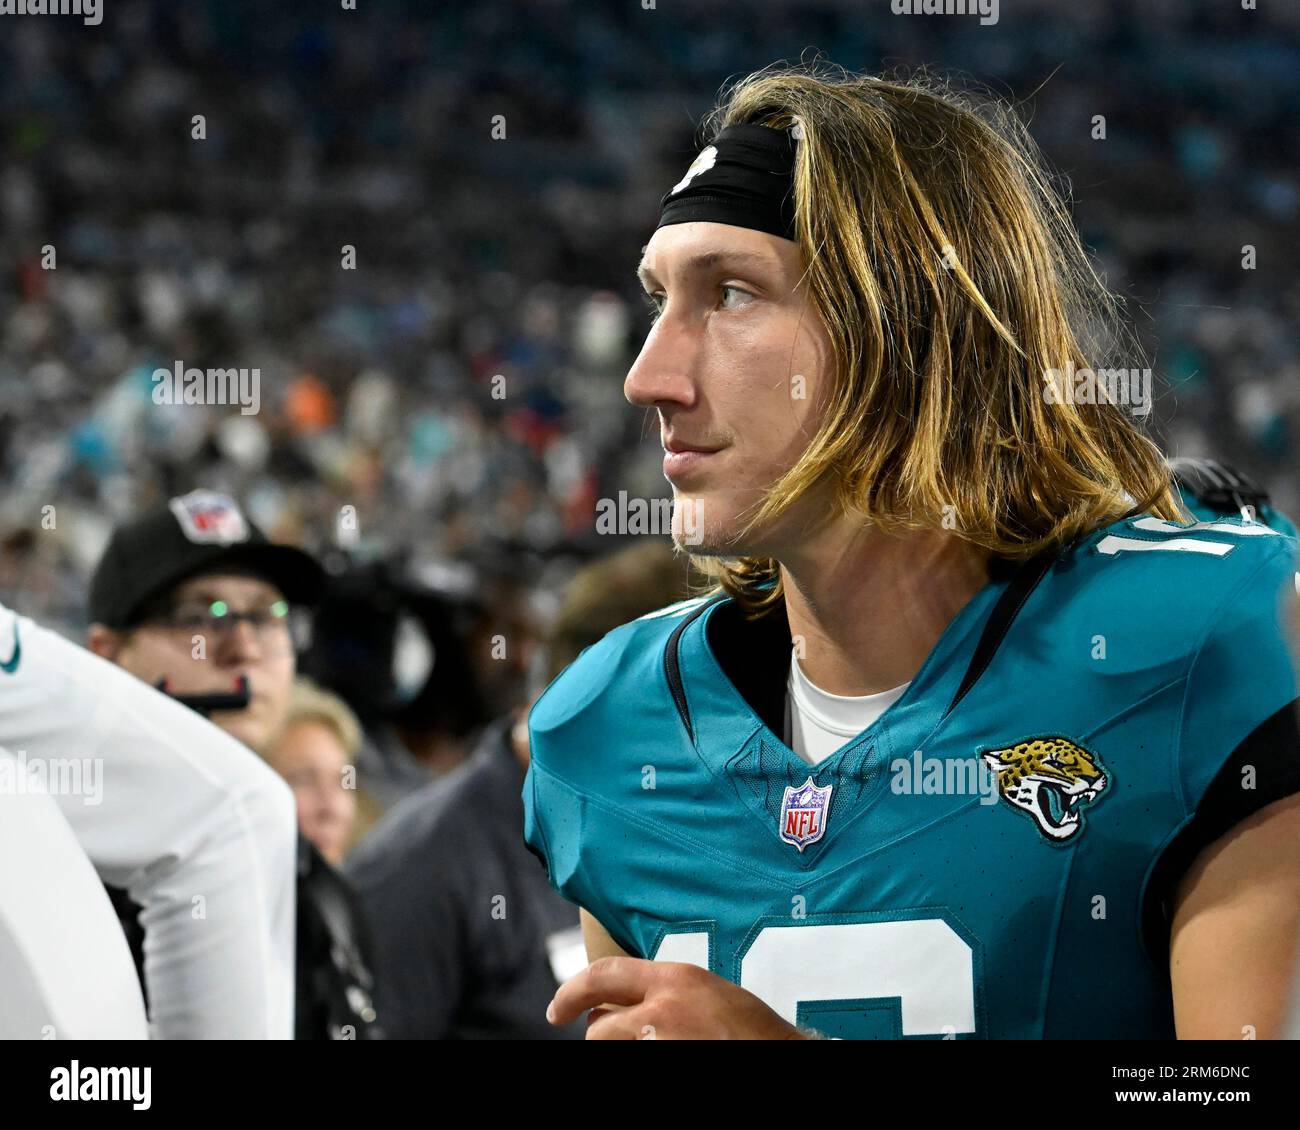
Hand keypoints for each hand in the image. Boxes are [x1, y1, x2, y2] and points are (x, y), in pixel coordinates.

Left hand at [546, 957, 806, 1039]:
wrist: (782, 1054)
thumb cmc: (754, 1032)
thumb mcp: (709, 993)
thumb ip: (669, 994)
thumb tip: (631, 1006)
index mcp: (676, 979)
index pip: (604, 974)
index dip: (572, 992)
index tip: (557, 1010)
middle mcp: (663, 1008)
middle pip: (600, 1027)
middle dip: (602, 1037)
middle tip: (617, 1042)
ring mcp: (661, 1043)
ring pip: (612, 1050)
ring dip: (622, 1052)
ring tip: (651, 1046)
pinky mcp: (664, 1064)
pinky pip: (632, 1064)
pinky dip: (636, 1062)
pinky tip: (669, 1055)